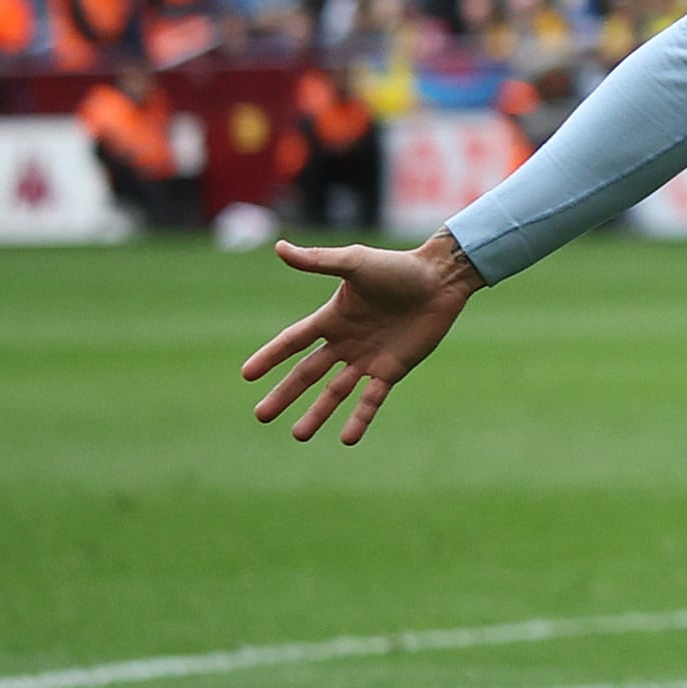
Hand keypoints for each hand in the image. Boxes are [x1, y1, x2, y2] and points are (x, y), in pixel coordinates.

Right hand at [240, 232, 483, 445]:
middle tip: (261, 416)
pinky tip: (347, 439)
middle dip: (285, 395)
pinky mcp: (392, 370)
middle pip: (307, 373)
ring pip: (335, 392)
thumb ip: (318, 261)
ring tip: (299, 436)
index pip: (293, 341)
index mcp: (332, 318)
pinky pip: (372, 399)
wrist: (440, 280)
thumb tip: (279, 248)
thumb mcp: (355, 262)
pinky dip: (360, 418)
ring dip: (317, 413)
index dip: (270, 357)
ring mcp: (368, 358)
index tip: (247, 375)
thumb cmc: (398, 267)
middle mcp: (346, 342)